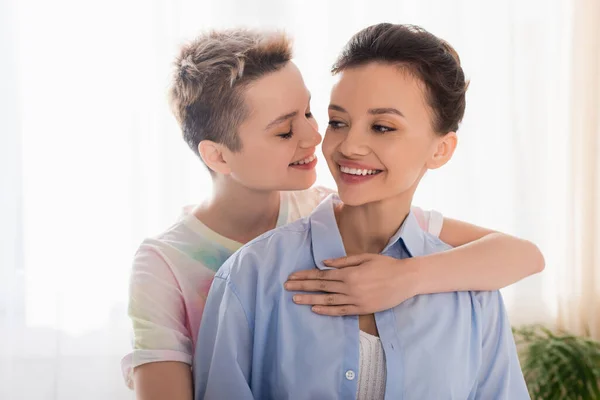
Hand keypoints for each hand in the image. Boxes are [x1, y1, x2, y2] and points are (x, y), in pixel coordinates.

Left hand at [284, 253, 420, 315]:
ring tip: (295, 300)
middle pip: (321, 287)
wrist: (406, 279)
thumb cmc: (385, 265)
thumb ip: (343, 261)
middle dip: (302, 287)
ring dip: (309, 300)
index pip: (321, 275)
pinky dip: (327, 311)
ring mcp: (355, 300)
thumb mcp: (364, 257)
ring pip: (327, 301)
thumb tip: (324, 262)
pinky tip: (315, 309)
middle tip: (286, 287)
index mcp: (349, 273)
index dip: (305, 276)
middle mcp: (349, 287)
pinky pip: (341, 311)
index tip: (292, 277)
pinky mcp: (362, 309)